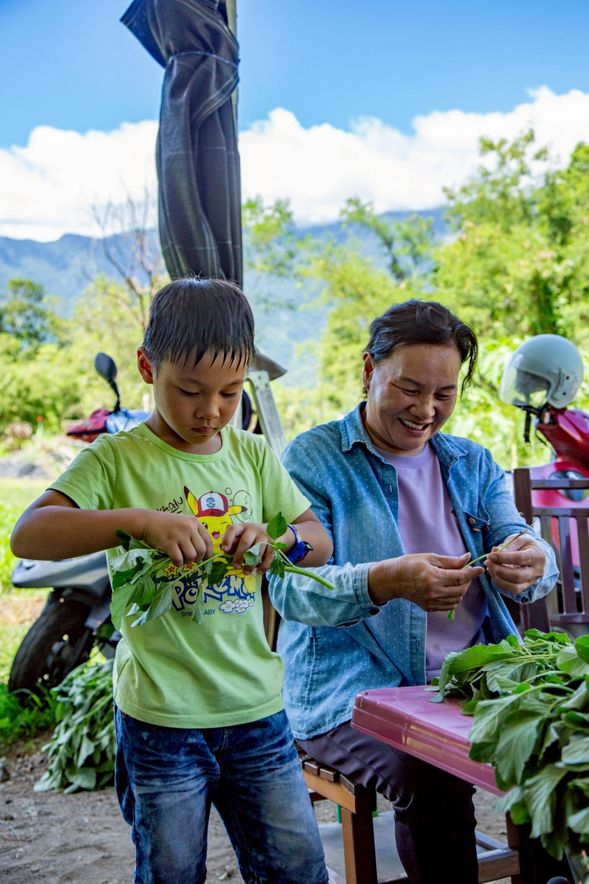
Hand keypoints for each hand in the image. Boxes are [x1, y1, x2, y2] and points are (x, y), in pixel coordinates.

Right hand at [140, 511, 212, 566]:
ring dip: (187, 561)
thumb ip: (193, 535)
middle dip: (198, 559)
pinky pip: (179, 559)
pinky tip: (175, 560)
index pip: (208, 541)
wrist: (148, 521)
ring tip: (182, 559)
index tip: (204, 558)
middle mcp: (189, 527)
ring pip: (191, 556)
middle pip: (201, 550)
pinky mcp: (169, 543)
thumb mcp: (183, 523)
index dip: (208, 552)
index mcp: (194, 522)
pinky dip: (178, 563)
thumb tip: (202, 556)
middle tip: (191, 560)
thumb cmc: (166, 524)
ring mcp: (179, 535)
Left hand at [220, 522, 273, 571]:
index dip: (228, 539)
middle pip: (245, 541)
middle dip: (240, 555)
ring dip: (251, 563)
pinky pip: (269, 556)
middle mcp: (253, 530)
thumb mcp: (240, 538)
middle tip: (235, 565)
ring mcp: (264, 536)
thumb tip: (226, 551)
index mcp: (242, 528)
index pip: (233, 530)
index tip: (224, 549)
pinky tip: (259, 572)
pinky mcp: (273, 544)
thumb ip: (233, 544)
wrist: (271, 531)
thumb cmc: (249, 537)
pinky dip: (264, 565)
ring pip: (257, 550)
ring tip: (246, 572)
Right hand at [368, 552, 484, 611]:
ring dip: (461, 589)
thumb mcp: (429, 558)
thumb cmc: (409, 564)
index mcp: (434, 577)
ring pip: (457, 599)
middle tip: (465, 571)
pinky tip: (449, 589)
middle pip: (461, 589)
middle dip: (467, 580)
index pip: (460, 577)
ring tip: (456, 580)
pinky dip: (454, 598)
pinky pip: (449, 605)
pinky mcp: (429, 608)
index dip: (472, 573)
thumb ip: (450, 561)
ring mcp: (431, 602)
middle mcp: (433, 592)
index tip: (480, 568)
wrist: (393, 580)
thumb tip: (467, 558)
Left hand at [485, 533, 545, 594]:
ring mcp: (532, 581)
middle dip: (499, 570)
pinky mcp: (525, 587)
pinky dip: (500, 583)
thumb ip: (508, 545)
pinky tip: (494, 573)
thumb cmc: (525, 545)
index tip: (491, 555)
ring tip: (489, 567)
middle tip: (488, 562)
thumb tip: (495, 552)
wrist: (534, 554)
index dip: (503, 558)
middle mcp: (537, 571)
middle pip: (517, 576)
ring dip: (498, 578)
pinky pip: (512, 590)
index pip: (520, 559)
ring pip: (514, 586)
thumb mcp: (519, 539)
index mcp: (537, 556)